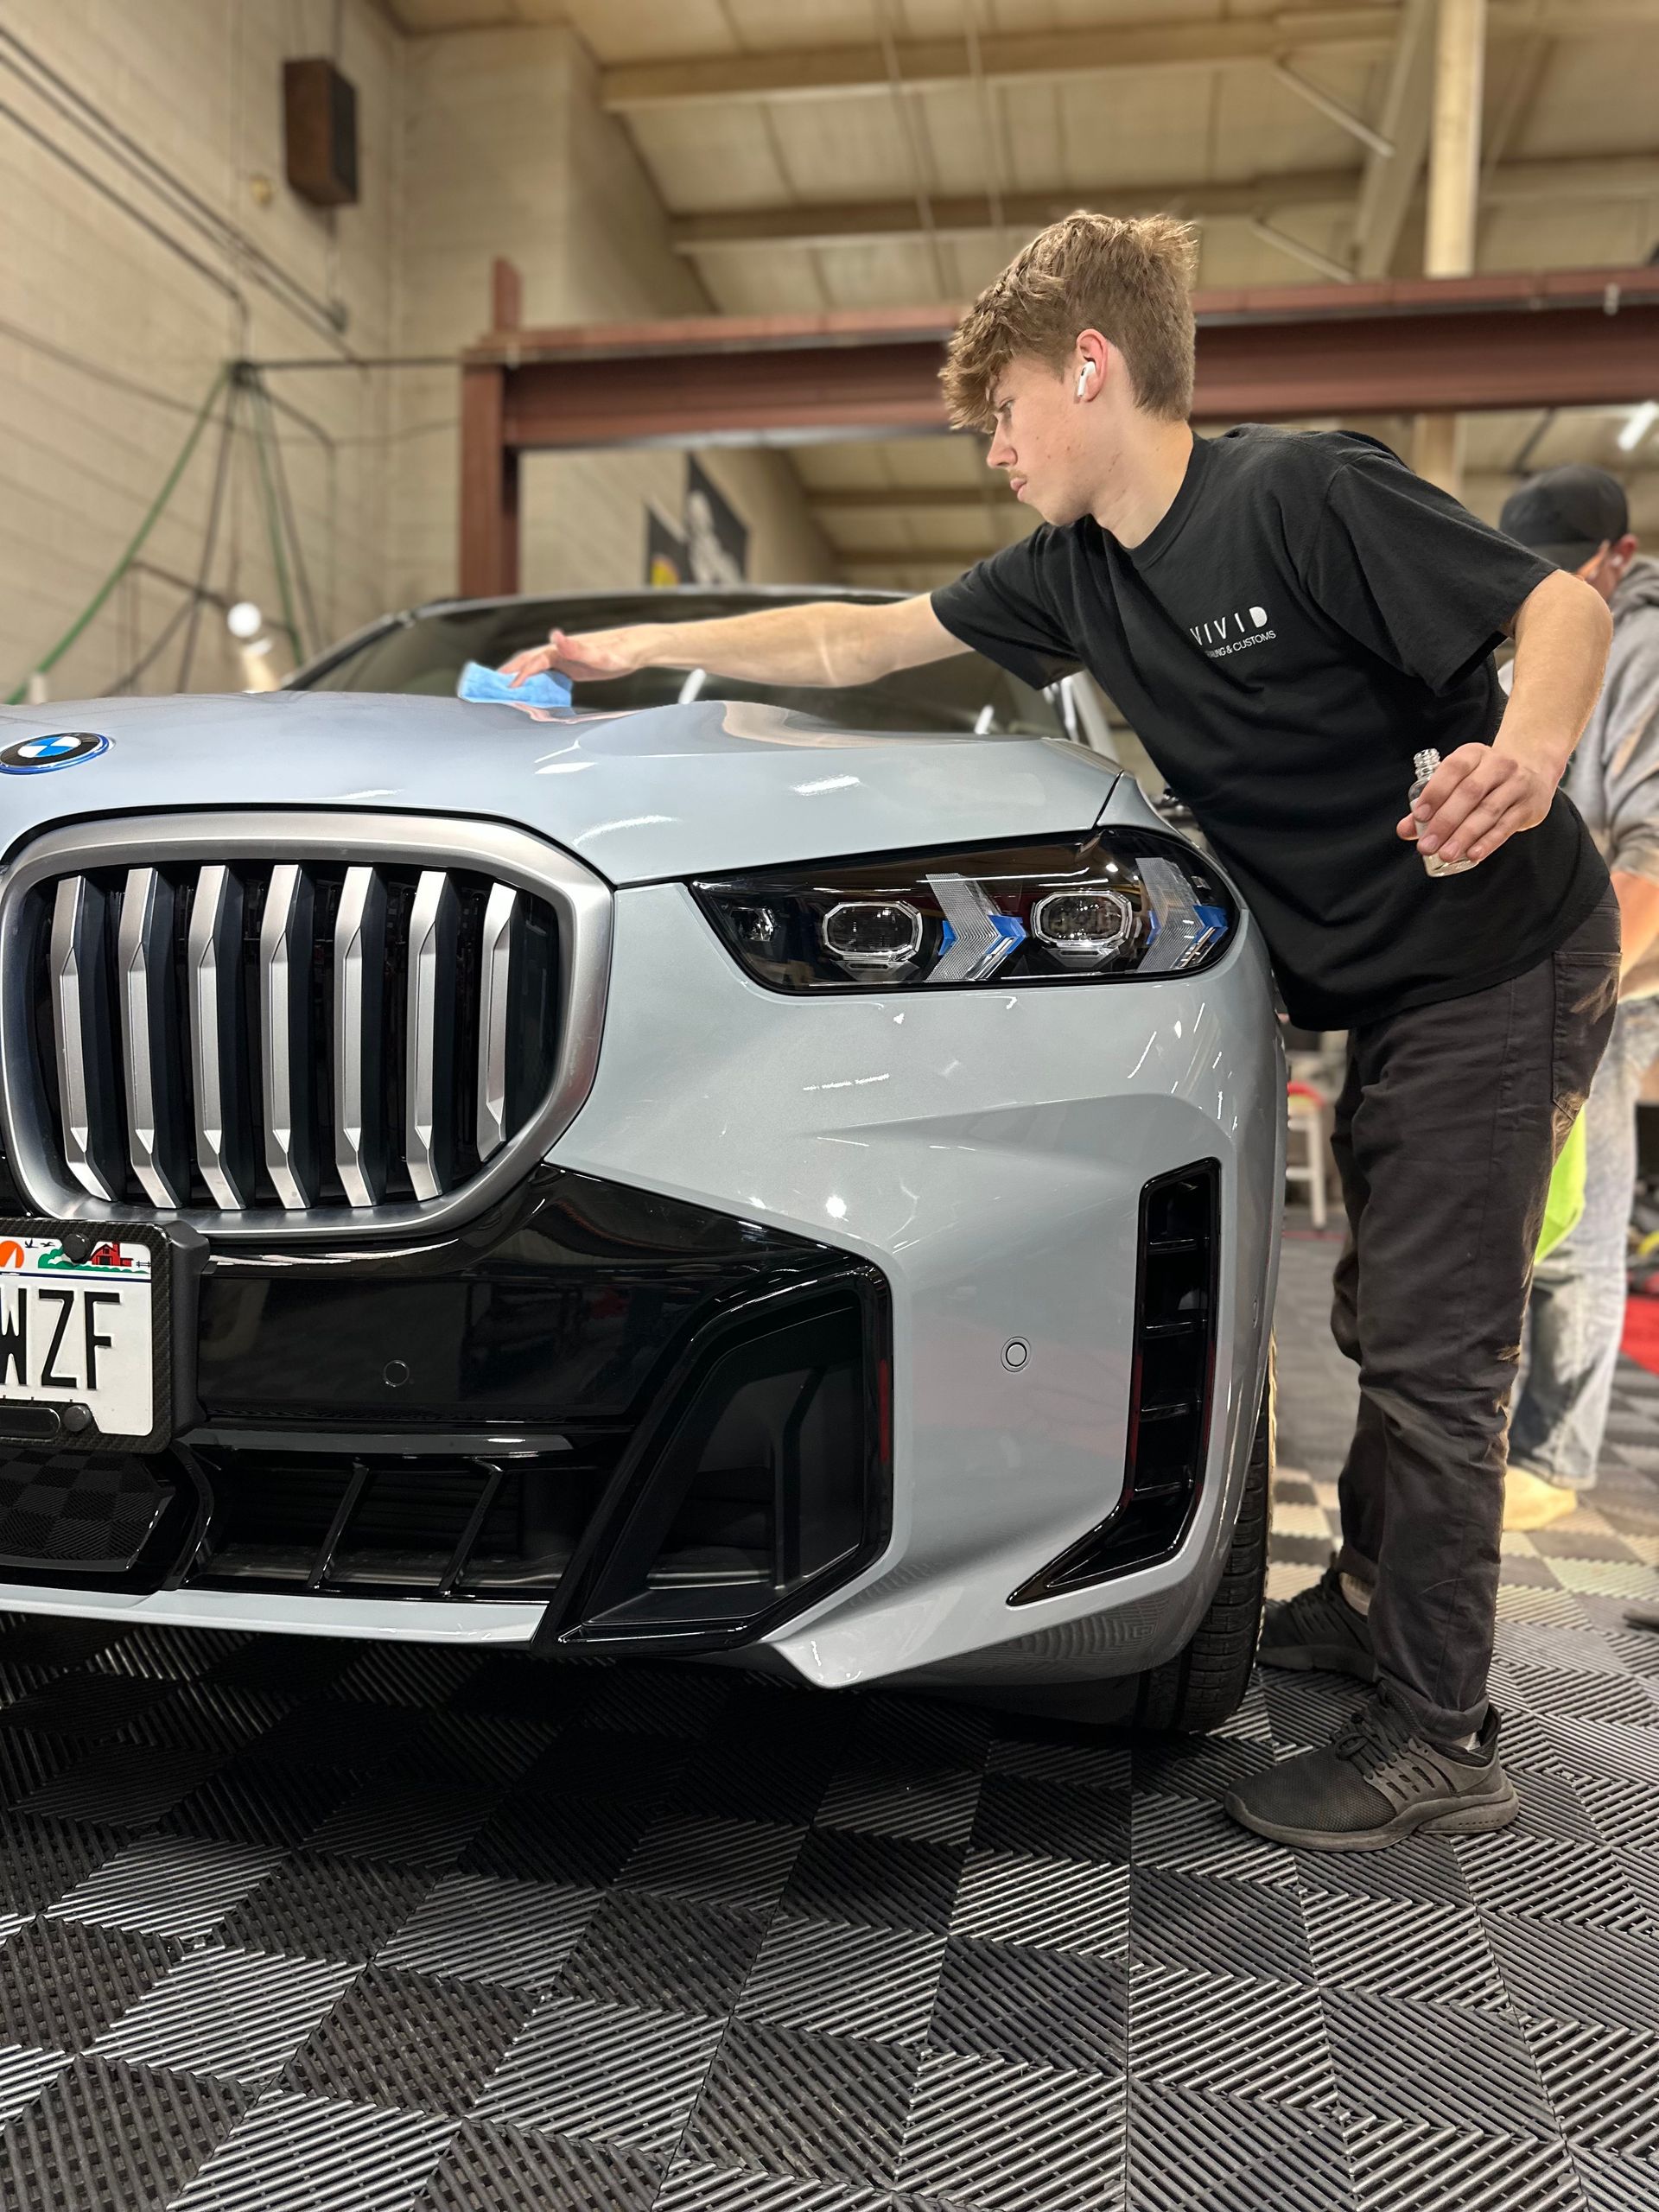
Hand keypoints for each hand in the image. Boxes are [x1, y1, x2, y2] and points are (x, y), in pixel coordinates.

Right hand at [498, 626, 643, 686]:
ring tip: (506, 687)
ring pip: (537, 667)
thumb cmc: (620, 652)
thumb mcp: (600, 654)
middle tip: (492, 684)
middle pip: (529, 660)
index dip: (520, 674)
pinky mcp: (573, 667)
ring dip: (522, 676)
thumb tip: (555, 635)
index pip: (534, 661)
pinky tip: (535, 690)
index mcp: (562, 649)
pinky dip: (537, 681)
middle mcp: (561, 652)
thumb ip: (577, 647)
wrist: (638, 648)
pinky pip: (550, 674)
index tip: (508, 688)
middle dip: (511, 671)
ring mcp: (566, 659)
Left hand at [1395, 742, 1556, 866]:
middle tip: (1427, 845)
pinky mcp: (1529, 806)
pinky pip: (1506, 826)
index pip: (1454, 769)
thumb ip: (1432, 804)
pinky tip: (1472, 855)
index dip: (1435, 792)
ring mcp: (1517, 785)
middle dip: (1446, 821)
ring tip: (1445, 854)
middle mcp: (1498, 765)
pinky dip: (1488, 842)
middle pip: (1470, 793)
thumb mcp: (1460, 780)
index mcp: (1474, 754)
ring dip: (1464, 835)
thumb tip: (1405, 829)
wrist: (1534, 767)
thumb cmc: (1485, 778)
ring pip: (1488, 811)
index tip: (1419, 816)